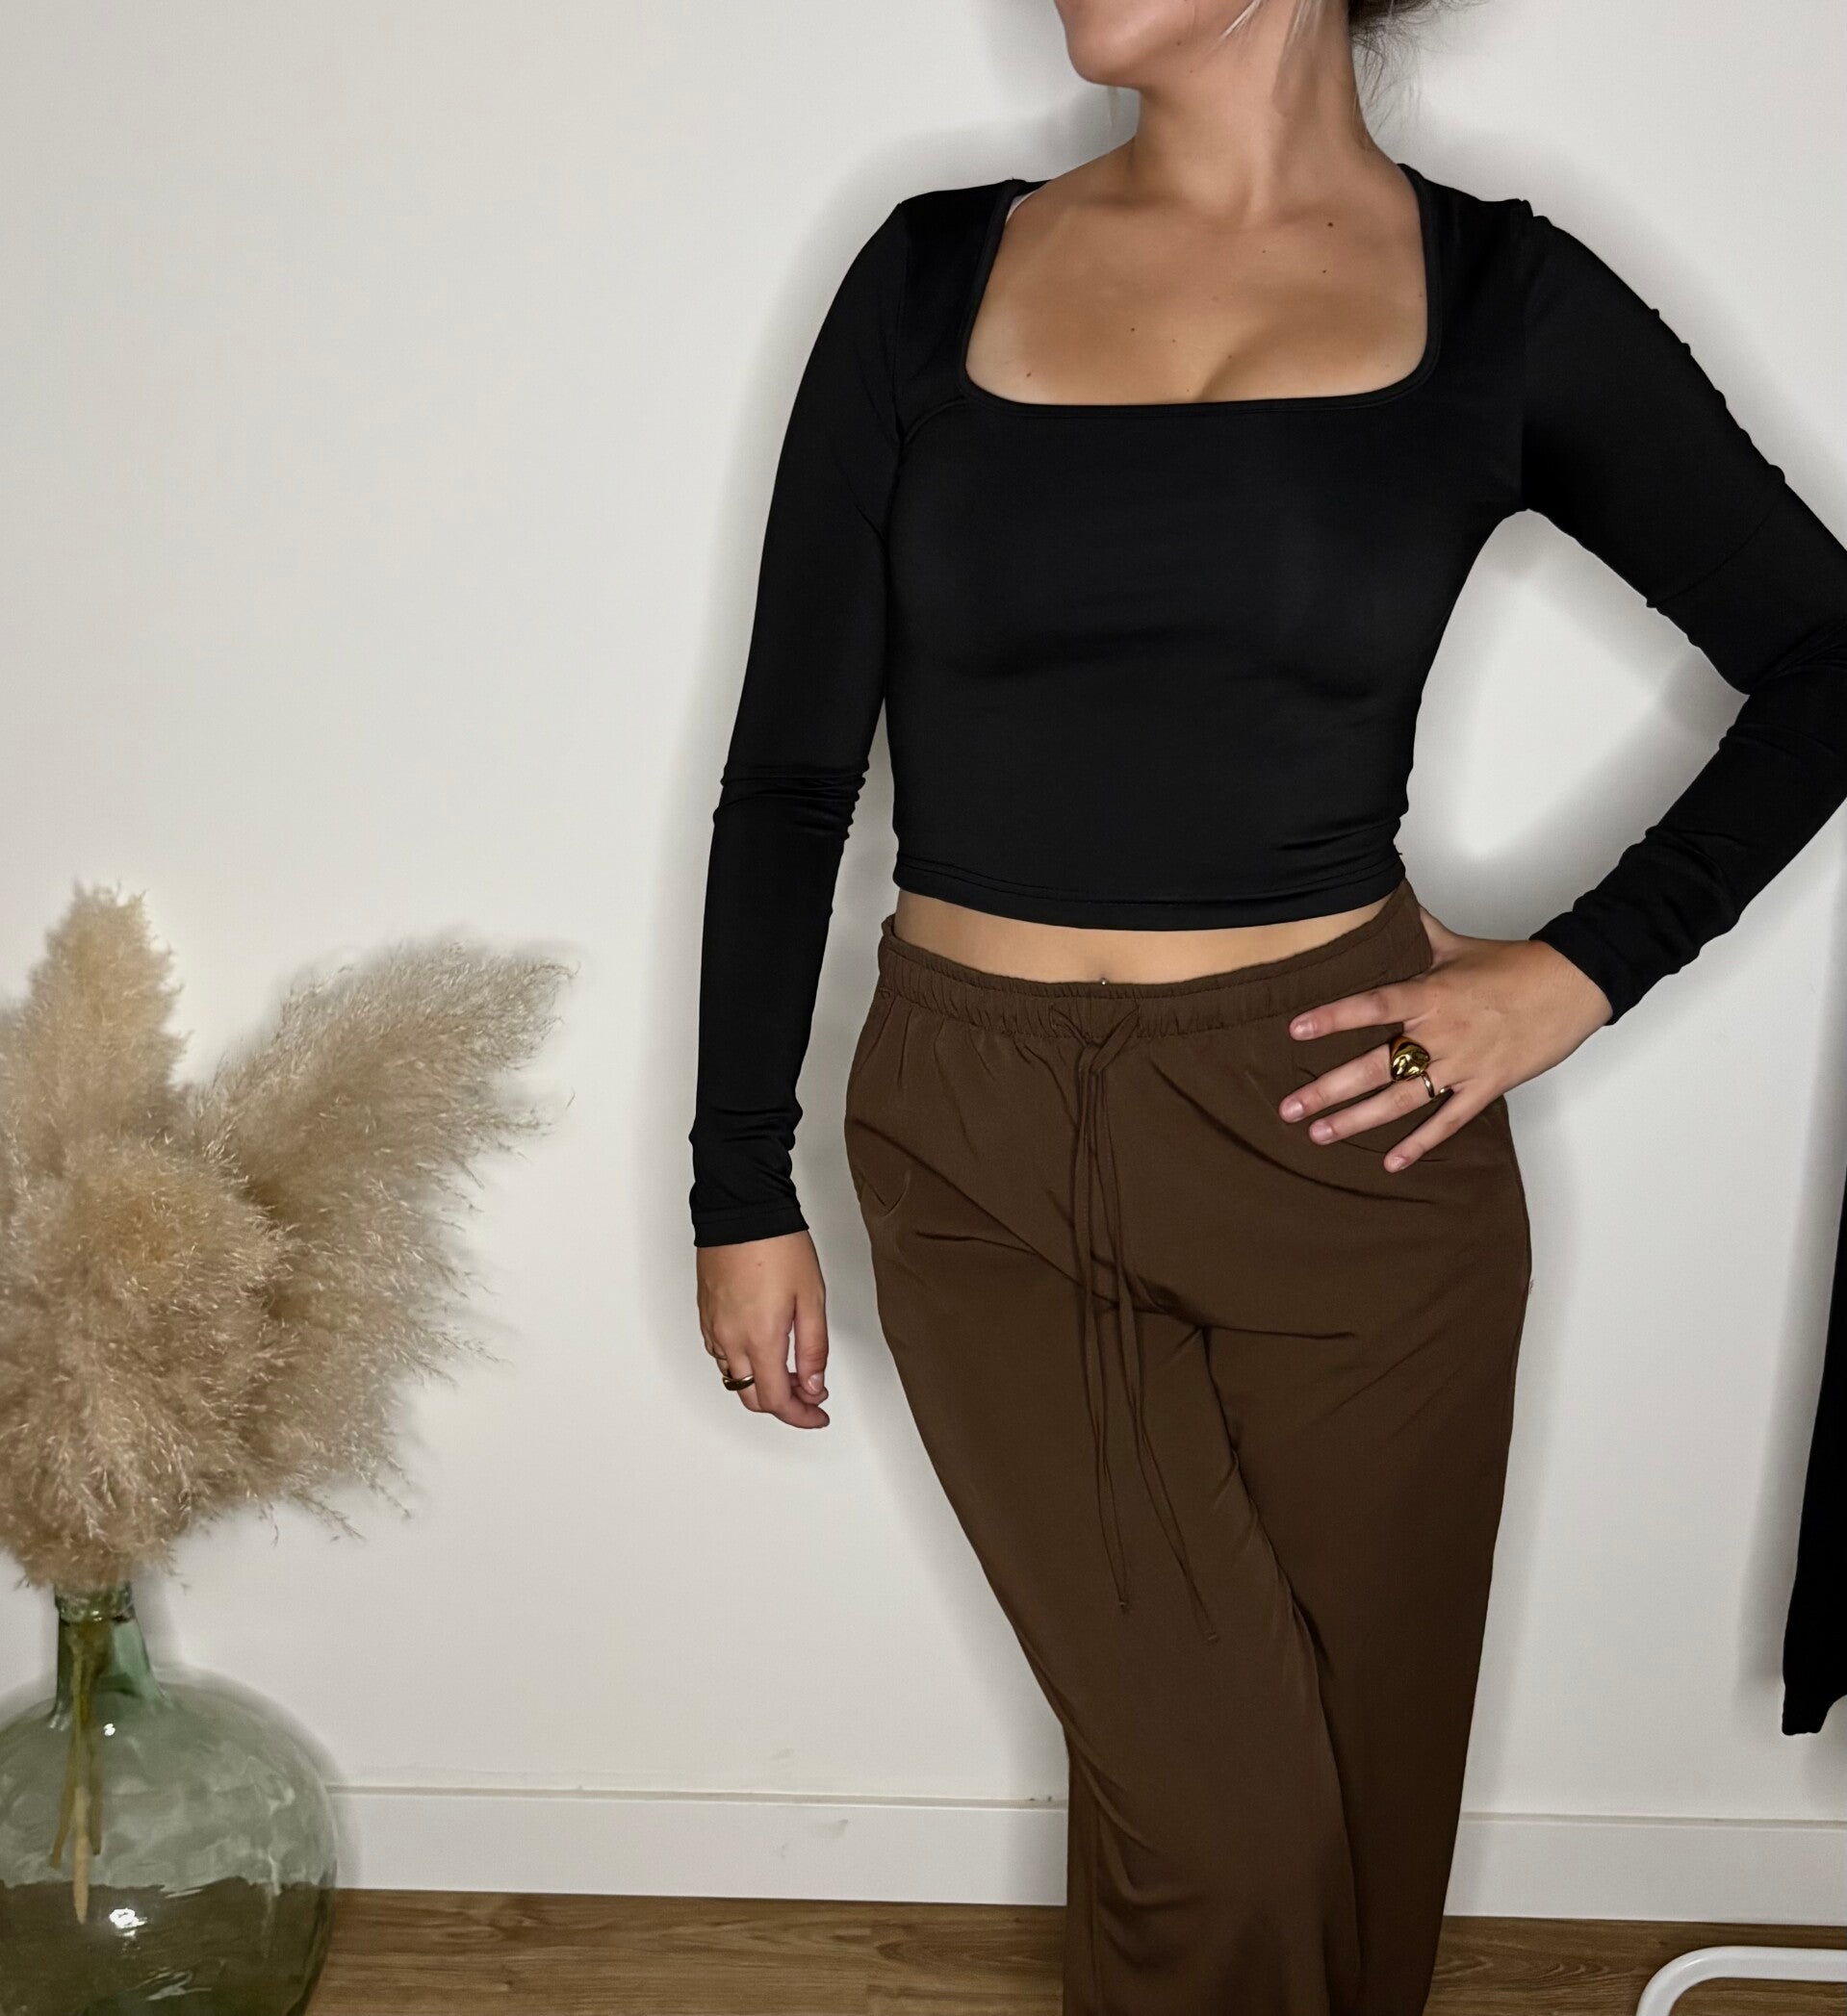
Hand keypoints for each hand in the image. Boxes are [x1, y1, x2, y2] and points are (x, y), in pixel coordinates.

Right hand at [696, 1229, 830, 1426]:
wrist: (742, 1210)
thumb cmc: (777, 1246)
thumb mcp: (812, 1298)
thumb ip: (814, 1349)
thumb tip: (814, 1386)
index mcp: (760, 1339)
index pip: (777, 1400)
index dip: (801, 1416)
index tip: (818, 1414)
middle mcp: (730, 1339)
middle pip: (752, 1397)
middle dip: (783, 1405)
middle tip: (809, 1394)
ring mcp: (714, 1328)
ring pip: (734, 1378)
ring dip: (762, 1384)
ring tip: (791, 1369)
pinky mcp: (705, 1315)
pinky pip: (720, 1355)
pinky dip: (743, 1364)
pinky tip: (762, 1349)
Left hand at [1277, 905, 1612, 1170]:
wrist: (1574, 987)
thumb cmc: (1516, 966)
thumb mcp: (1458, 945)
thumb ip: (1417, 930)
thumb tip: (1388, 901)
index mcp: (1431, 994)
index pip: (1373, 1006)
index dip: (1333, 1017)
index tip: (1295, 1031)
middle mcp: (1441, 1033)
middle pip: (1375, 1065)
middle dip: (1328, 1089)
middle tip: (1289, 1107)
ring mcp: (1463, 1065)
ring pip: (1402, 1099)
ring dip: (1358, 1120)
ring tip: (1320, 1134)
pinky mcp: (1486, 1087)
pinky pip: (1448, 1121)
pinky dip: (1420, 1144)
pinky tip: (1392, 1162)